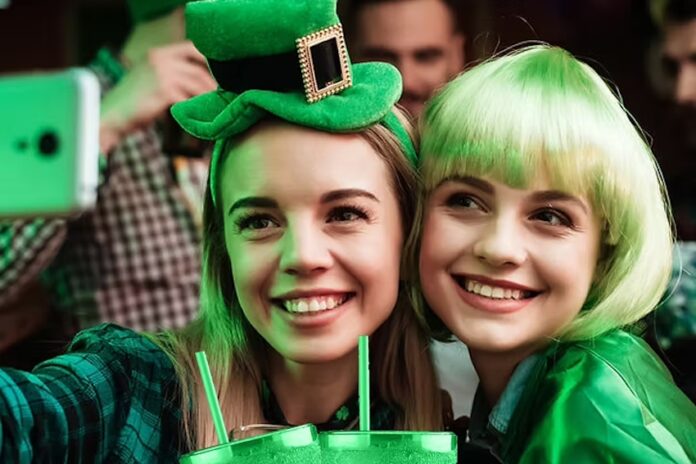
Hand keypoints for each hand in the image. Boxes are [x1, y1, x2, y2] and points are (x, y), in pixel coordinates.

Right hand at [99, 41, 216, 152]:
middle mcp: (160, 59)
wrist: (111, 116)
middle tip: (221, 99)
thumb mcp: (150, 78)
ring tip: (215, 110)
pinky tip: (203, 118)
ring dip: (209, 99)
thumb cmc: (132, 102)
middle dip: (212, 86)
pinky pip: (190, 99)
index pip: (192, 48)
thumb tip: (201, 81)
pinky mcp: (165, 91)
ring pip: (197, 86)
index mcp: (157, 53)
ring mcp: (163, 74)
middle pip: (198, 71)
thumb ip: (171, 73)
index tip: (218, 77)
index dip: (208, 62)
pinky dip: (198, 109)